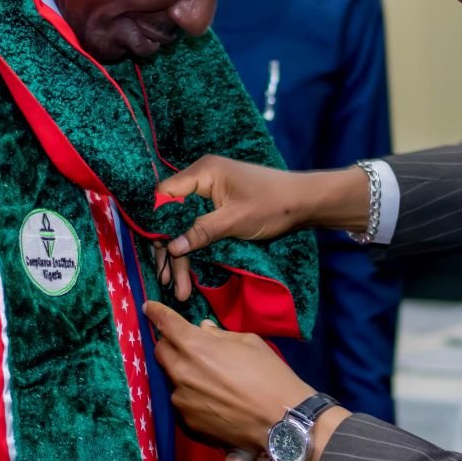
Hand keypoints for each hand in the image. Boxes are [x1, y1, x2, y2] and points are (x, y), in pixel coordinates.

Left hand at [144, 302, 314, 451]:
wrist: (282, 421)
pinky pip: (183, 402)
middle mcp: (181, 372)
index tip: (150, 308)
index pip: (165, 323)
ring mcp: (182, 400)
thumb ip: (219, 335)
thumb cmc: (270, 375)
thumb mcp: (248, 342)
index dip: (156, 312)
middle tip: (188, 346)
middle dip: (170, 344)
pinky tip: (215, 400)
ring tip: (210, 379)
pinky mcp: (189, 423)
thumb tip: (203, 329)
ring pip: (172, 379)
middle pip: (161, 351)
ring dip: (184, 373)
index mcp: (194, 346)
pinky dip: (192, 396)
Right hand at [155, 157, 368, 299]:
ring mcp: (209, 193)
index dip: (156, 224)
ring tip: (178, 288)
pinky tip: (188, 274)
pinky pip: (196, 228)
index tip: (158, 253)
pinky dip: (193, 250)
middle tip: (168, 281)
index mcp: (203, 172)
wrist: (305, 202)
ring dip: (181, 256)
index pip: (164, 195)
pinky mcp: (217, 207)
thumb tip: (171, 248)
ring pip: (183, 226)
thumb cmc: (272, 204)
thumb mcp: (235, 220)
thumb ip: (201, 232)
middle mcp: (201, 179)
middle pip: (171, 216)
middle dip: (169, 250)